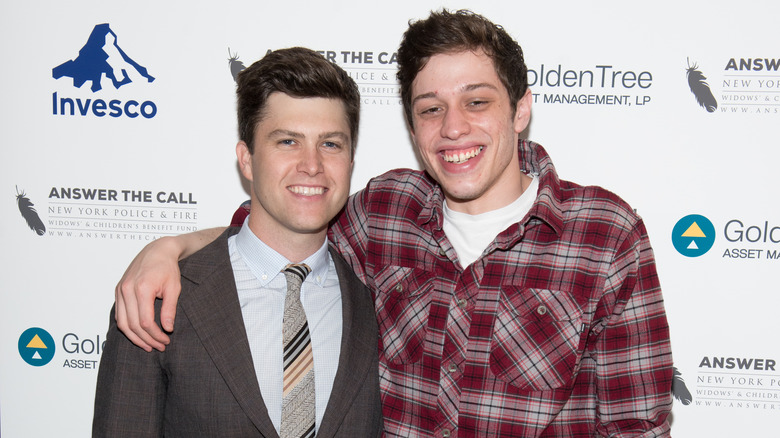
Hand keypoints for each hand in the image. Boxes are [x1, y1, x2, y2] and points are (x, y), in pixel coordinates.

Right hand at [114, 236, 182, 351]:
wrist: (157, 250)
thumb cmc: (167, 267)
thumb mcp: (174, 288)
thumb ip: (169, 309)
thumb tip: (167, 329)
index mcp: (142, 288)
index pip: (145, 322)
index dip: (155, 335)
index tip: (165, 340)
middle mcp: (127, 290)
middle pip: (132, 325)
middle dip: (146, 339)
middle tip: (159, 346)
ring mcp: (120, 290)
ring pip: (122, 323)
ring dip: (135, 337)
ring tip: (148, 345)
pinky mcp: (118, 290)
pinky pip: (119, 314)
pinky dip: (127, 327)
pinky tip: (138, 334)